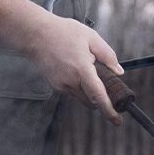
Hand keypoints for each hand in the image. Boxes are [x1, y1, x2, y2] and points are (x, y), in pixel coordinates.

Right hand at [19, 11, 125, 125]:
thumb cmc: (63, 33)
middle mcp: (70, 81)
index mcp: (81, 69)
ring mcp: (61, 85)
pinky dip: (79, 85)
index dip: (109, 110)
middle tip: (108, 84)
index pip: (98, 96)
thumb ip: (108, 56)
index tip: (117, 121)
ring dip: (89, 90)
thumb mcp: (91, 37)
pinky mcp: (55, 86)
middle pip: (92, 100)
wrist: (35, 34)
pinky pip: (73, 91)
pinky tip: (74, 67)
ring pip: (82, 96)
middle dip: (102, 97)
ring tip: (85, 65)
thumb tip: (118, 72)